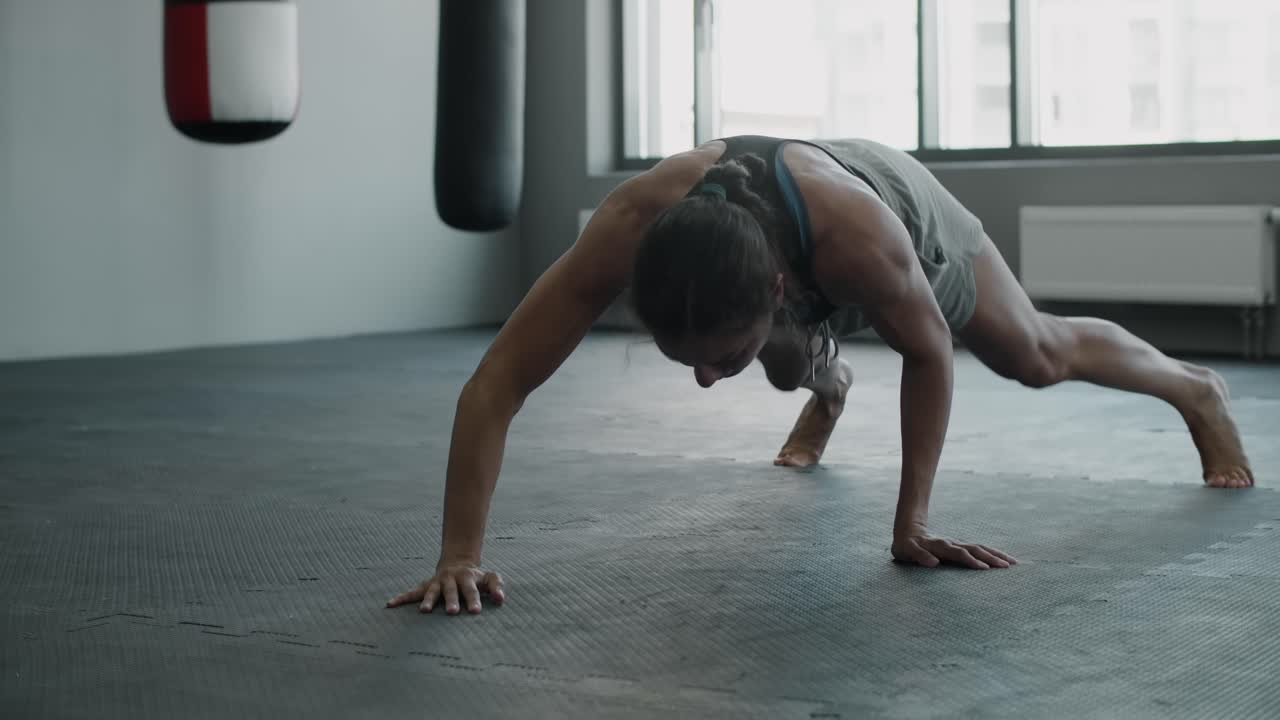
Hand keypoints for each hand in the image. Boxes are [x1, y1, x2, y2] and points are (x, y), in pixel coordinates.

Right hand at [386, 561, 504, 614]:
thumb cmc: (476, 578)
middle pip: (451, 591)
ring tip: (424, 611)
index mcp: (466, 578)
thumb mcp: (489, 578)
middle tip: (453, 613)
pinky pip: (412, 592)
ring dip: (428, 600)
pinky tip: (390, 604)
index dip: (473, 600)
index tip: (475, 612)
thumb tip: (500, 599)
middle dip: (451, 601)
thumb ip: (496, 587)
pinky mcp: (425, 586)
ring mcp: (436, 583)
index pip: (471, 590)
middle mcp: (450, 580)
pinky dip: (401, 597)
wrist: (458, 563)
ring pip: (431, 591)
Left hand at [892, 533, 1016, 569]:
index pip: (959, 554)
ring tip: (1012, 563)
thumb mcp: (906, 551)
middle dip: (990, 558)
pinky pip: (979, 549)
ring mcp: (958, 543)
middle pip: (974, 549)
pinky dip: (992, 554)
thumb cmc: (906, 546)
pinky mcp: (961, 546)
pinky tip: (1003, 560)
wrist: (909, 530)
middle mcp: (952, 544)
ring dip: (995, 554)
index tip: (984, 569)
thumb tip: (934, 563)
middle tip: (1007, 567)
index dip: (971, 561)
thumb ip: (919, 556)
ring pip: (980, 547)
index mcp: (940, 546)